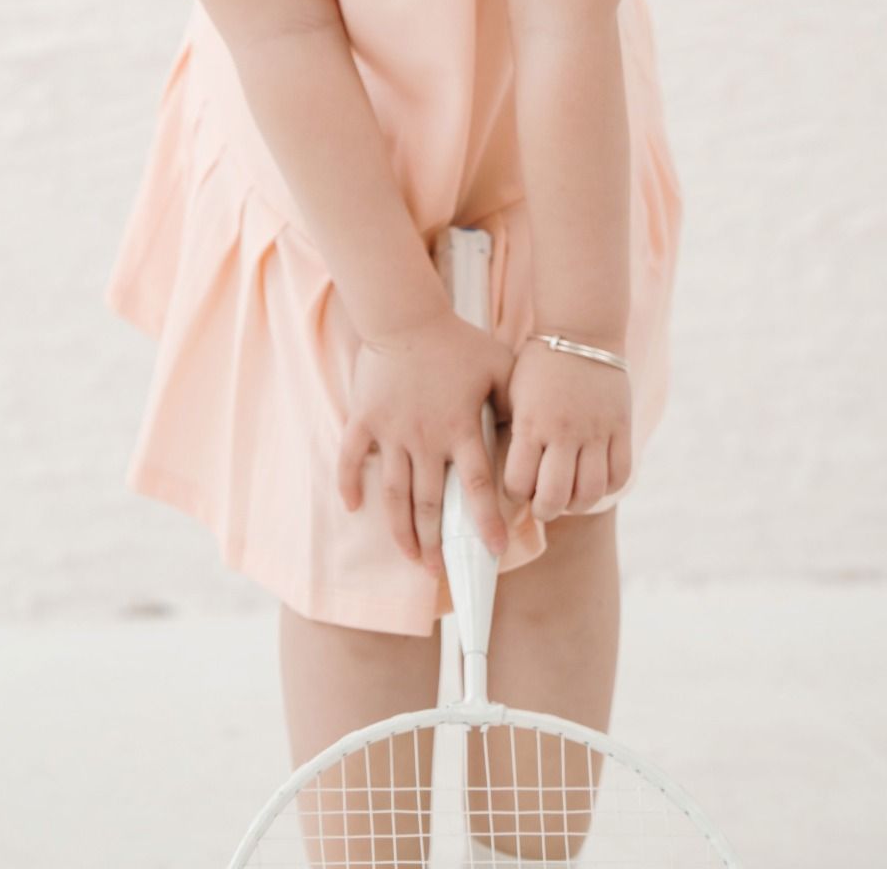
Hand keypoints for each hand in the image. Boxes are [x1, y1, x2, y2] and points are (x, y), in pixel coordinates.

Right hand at [335, 308, 516, 575]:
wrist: (406, 315)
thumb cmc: (457, 341)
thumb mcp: (499, 367)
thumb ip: (516, 403)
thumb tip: (537, 435)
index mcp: (459, 428)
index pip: (476, 486)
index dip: (485, 520)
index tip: (493, 550)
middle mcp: (425, 437)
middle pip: (430, 502)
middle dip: (435, 542)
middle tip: (439, 570)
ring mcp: (391, 431)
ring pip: (394, 493)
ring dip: (401, 529)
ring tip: (409, 556)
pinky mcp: (364, 419)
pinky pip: (350, 458)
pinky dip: (349, 485)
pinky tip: (354, 508)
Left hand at [500, 337, 631, 519]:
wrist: (580, 330)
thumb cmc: (539, 364)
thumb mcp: (514, 393)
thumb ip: (514, 431)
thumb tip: (502, 469)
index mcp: (531, 422)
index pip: (519, 482)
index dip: (515, 493)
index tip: (516, 488)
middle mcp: (563, 430)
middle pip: (556, 497)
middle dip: (545, 509)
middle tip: (542, 504)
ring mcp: (596, 430)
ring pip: (591, 492)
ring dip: (577, 504)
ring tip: (569, 497)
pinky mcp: (621, 427)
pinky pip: (619, 474)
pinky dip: (607, 487)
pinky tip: (594, 481)